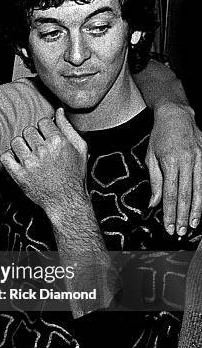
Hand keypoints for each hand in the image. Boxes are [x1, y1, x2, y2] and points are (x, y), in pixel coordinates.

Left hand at [0, 108, 87, 215]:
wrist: (66, 201)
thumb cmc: (74, 174)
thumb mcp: (79, 148)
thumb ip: (68, 128)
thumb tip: (59, 111)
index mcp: (58, 142)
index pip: (42, 121)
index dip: (45, 129)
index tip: (48, 138)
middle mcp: (43, 151)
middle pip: (28, 130)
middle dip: (33, 137)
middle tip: (39, 149)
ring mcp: (30, 164)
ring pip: (16, 141)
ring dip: (21, 146)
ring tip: (30, 155)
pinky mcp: (20, 176)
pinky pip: (6, 157)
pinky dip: (10, 157)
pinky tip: (19, 161)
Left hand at [146, 103, 201, 234]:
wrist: (176, 114)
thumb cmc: (160, 137)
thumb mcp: (151, 157)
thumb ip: (155, 181)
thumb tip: (154, 203)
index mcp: (170, 162)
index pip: (171, 194)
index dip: (170, 213)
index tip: (169, 227)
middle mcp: (187, 161)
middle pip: (186, 195)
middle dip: (183, 216)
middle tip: (181, 232)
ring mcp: (199, 159)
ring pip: (199, 190)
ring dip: (196, 210)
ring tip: (193, 226)